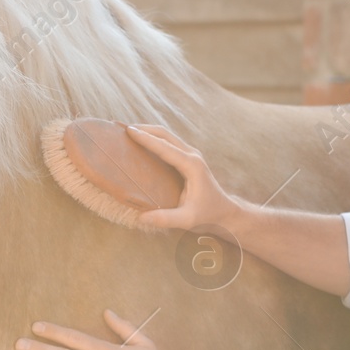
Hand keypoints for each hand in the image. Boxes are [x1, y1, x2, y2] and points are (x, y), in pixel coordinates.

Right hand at [126, 124, 241, 232]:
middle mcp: (192, 156)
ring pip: (168, 136)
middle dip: (145, 129)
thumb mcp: (187, 220)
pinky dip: (155, 139)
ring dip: (150, 132)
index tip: (130, 131)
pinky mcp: (188, 159)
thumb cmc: (208, 215)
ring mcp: (191, 155)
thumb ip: (165, 219)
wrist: (225, 213)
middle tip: (124, 129)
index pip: (165, 148)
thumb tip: (141, 217)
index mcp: (192, 166)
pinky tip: (143, 143)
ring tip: (130, 133)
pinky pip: (169, 143)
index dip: (147, 138)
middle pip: (166, 135)